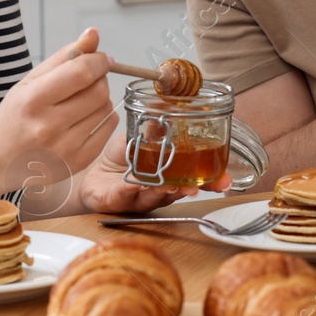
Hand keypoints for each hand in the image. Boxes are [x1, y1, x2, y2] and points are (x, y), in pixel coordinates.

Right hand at [0, 28, 118, 175]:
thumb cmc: (17, 114)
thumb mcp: (32, 79)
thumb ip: (65, 55)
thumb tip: (93, 34)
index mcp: (33, 100)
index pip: (81, 73)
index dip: (99, 61)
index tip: (102, 59)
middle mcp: (48, 126)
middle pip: (98, 91)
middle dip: (100, 79)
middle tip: (89, 80)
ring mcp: (64, 148)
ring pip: (106, 109)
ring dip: (101, 98)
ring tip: (82, 100)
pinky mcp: (77, 162)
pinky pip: (108, 130)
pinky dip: (104, 118)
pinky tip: (87, 117)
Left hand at [76, 133, 232, 213]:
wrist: (91, 177)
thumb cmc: (118, 160)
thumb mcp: (136, 139)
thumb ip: (152, 132)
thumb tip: (166, 114)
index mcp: (169, 174)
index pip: (195, 179)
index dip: (212, 181)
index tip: (224, 181)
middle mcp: (159, 190)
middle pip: (180, 192)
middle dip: (191, 189)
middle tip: (194, 186)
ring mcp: (140, 198)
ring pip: (156, 197)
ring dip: (162, 190)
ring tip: (166, 183)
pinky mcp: (119, 202)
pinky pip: (126, 195)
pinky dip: (131, 188)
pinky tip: (135, 183)